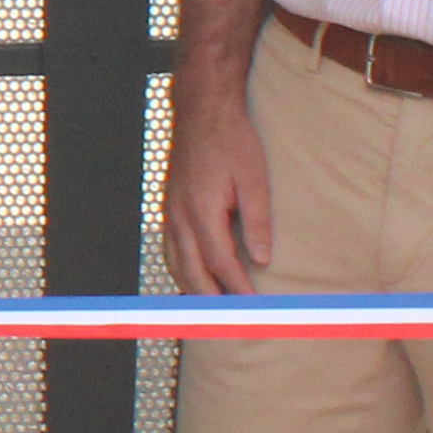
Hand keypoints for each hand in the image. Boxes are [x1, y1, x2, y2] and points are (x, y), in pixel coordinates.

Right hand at [157, 72, 274, 295]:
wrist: (201, 110)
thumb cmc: (231, 140)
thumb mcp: (254, 177)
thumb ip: (258, 220)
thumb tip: (263, 259)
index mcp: (202, 210)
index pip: (220, 263)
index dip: (237, 289)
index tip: (253, 308)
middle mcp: (180, 216)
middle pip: (191, 272)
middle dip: (211, 301)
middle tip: (229, 323)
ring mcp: (170, 212)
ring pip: (175, 264)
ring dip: (192, 290)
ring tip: (210, 311)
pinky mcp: (169, 206)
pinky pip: (170, 249)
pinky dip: (180, 270)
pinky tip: (193, 277)